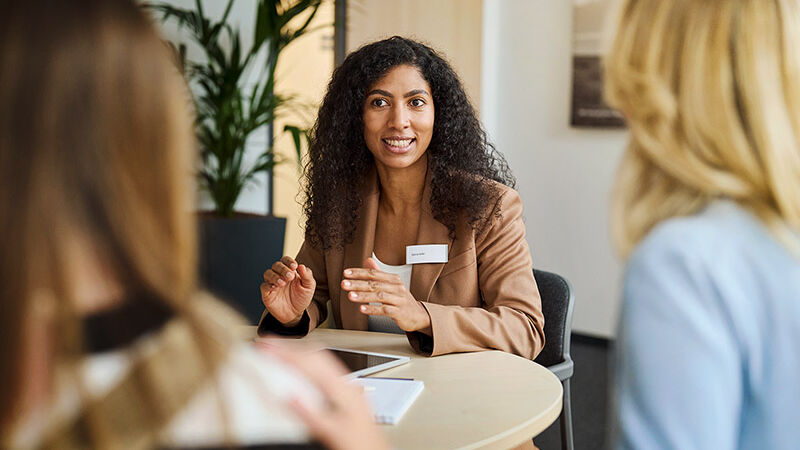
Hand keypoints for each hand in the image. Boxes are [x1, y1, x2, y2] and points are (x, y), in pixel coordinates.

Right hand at [257, 339, 389, 449]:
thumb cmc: (360, 444)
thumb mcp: (333, 433)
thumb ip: (312, 415)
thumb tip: (291, 395)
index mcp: (343, 391)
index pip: (310, 363)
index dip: (285, 352)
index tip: (266, 346)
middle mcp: (347, 385)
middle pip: (316, 355)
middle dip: (290, 347)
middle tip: (268, 344)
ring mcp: (347, 388)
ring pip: (322, 360)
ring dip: (300, 352)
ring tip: (280, 350)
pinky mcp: (347, 395)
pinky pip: (325, 370)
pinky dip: (308, 363)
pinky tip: (301, 368)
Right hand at [260, 256, 314, 325]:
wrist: (295, 313)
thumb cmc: (301, 297)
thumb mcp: (309, 287)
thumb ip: (307, 276)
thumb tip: (302, 266)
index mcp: (289, 270)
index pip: (285, 260)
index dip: (288, 261)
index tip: (294, 266)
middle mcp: (279, 275)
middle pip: (276, 265)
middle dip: (283, 269)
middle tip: (290, 276)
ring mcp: (272, 283)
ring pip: (268, 273)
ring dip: (275, 276)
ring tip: (282, 283)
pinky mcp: (267, 293)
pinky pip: (264, 286)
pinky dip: (268, 286)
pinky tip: (275, 288)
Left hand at [341, 258, 431, 332]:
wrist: (418, 315)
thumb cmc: (402, 300)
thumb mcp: (392, 284)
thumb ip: (378, 273)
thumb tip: (367, 260)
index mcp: (393, 279)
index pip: (374, 273)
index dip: (359, 273)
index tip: (346, 273)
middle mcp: (397, 287)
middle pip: (375, 284)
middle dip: (358, 284)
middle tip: (345, 284)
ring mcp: (399, 300)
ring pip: (379, 296)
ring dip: (363, 296)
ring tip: (351, 296)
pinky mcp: (400, 312)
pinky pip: (385, 310)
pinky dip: (372, 309)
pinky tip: (362, 309)